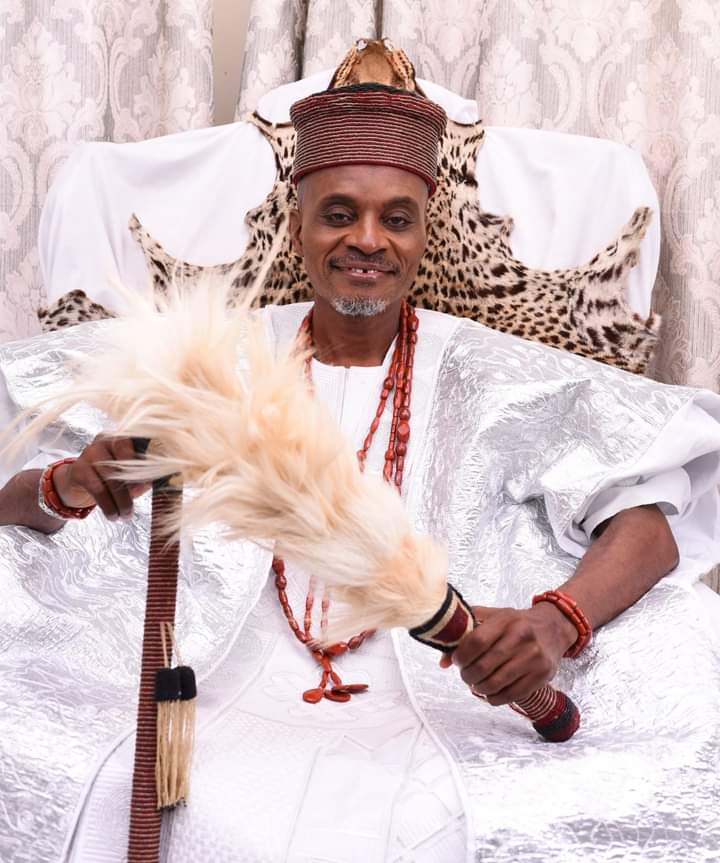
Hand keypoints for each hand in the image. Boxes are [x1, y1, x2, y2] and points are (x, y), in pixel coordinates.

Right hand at [52, 435, 150, 519]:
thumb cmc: (110, 478)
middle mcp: (105, 440)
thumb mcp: (130, 477)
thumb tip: (152, 483)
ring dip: (121, 501)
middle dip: (133, 490)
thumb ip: (142, 478)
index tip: (152, 484)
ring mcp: (90, 452)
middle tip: (138, 507)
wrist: (77, 482)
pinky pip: (97, 488)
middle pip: (124, 464)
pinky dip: (107, 505)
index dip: (146, 467)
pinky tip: (112, 515)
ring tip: (126, 516)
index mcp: (122, 438)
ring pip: (111, 478)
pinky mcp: (78, 468)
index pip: (138, 447)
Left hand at [438, 603, 576, 705]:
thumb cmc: (517, 623)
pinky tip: (490, 692)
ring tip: (476, 684)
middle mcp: (521, 637)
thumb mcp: (493, 617)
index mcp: (506, 620)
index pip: (476, 641)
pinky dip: (494, 698)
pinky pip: (511, 695)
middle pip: (483, 666)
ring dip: (479, 688)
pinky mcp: (542, 675)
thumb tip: (443, 661)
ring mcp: (533, 658)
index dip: (461, 655)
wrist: (553, 627)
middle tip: (465, 675)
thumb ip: (466, 632)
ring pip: (495, 683)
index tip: (457, 661)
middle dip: (467, 675)